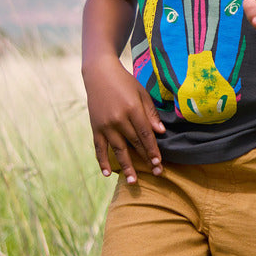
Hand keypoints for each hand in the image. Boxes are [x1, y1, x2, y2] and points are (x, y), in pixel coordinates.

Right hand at [83, 56, 164, 182]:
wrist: (99, 73)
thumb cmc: (125, 82)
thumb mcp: (142, 93)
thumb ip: (151, 113)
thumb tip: (160, 132)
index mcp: (132, 109)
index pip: (145, 134)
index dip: (153, 150)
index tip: (160, 163)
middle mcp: (118, 119)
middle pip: (134, 143)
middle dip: (146, 160)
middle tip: (156, 174)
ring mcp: (105, 124)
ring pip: (117, 149)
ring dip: (126, 166)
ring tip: (133, 181)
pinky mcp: (95, 127)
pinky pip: (99, 147)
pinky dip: (102, 161)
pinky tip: (108, 174)